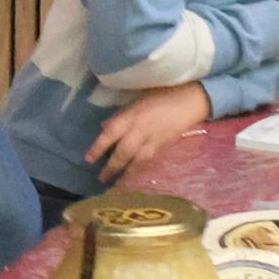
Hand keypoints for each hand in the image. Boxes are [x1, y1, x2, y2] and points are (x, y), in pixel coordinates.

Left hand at [85, 82, 214, 184]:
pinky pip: (147, 160)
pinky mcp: (163, 146)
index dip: (98, 148)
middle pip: (122, 152)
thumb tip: (104, 127)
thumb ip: (121, 115)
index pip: (110, 134)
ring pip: (135, 160)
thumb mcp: (137, 100)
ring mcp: (152, 139)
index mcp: (131, 116)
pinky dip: (139, 169)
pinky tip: (133, 174)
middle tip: (102, 179)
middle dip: (111, 167)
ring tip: (116, 183)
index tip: (88, 160)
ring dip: (125, 173)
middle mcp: (139, 130)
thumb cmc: (162, 95)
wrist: (189, 101)